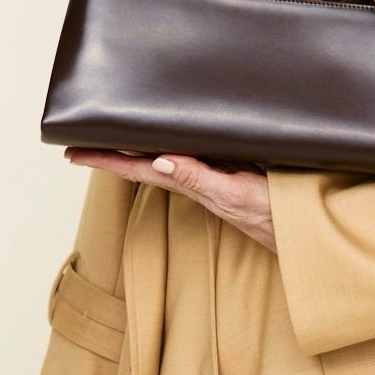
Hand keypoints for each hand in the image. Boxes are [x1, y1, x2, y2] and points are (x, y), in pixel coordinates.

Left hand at [65, 148, 276, 252]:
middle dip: (109, 154)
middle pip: (141, 165)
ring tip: (110, 139)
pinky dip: (166, 147)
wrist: (301, 235)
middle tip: (78, 142)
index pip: (137, 169)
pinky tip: (164, 141)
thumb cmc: (272, 215)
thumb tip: (159, 159)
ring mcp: (209, 180)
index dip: (105, 160)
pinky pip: (185, 157)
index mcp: (191, 183)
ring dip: (133, 151)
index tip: (73, 152)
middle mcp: (194, 181)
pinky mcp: (225, 175)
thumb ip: (200, 177)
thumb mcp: (235, 193)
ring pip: (160, 161)